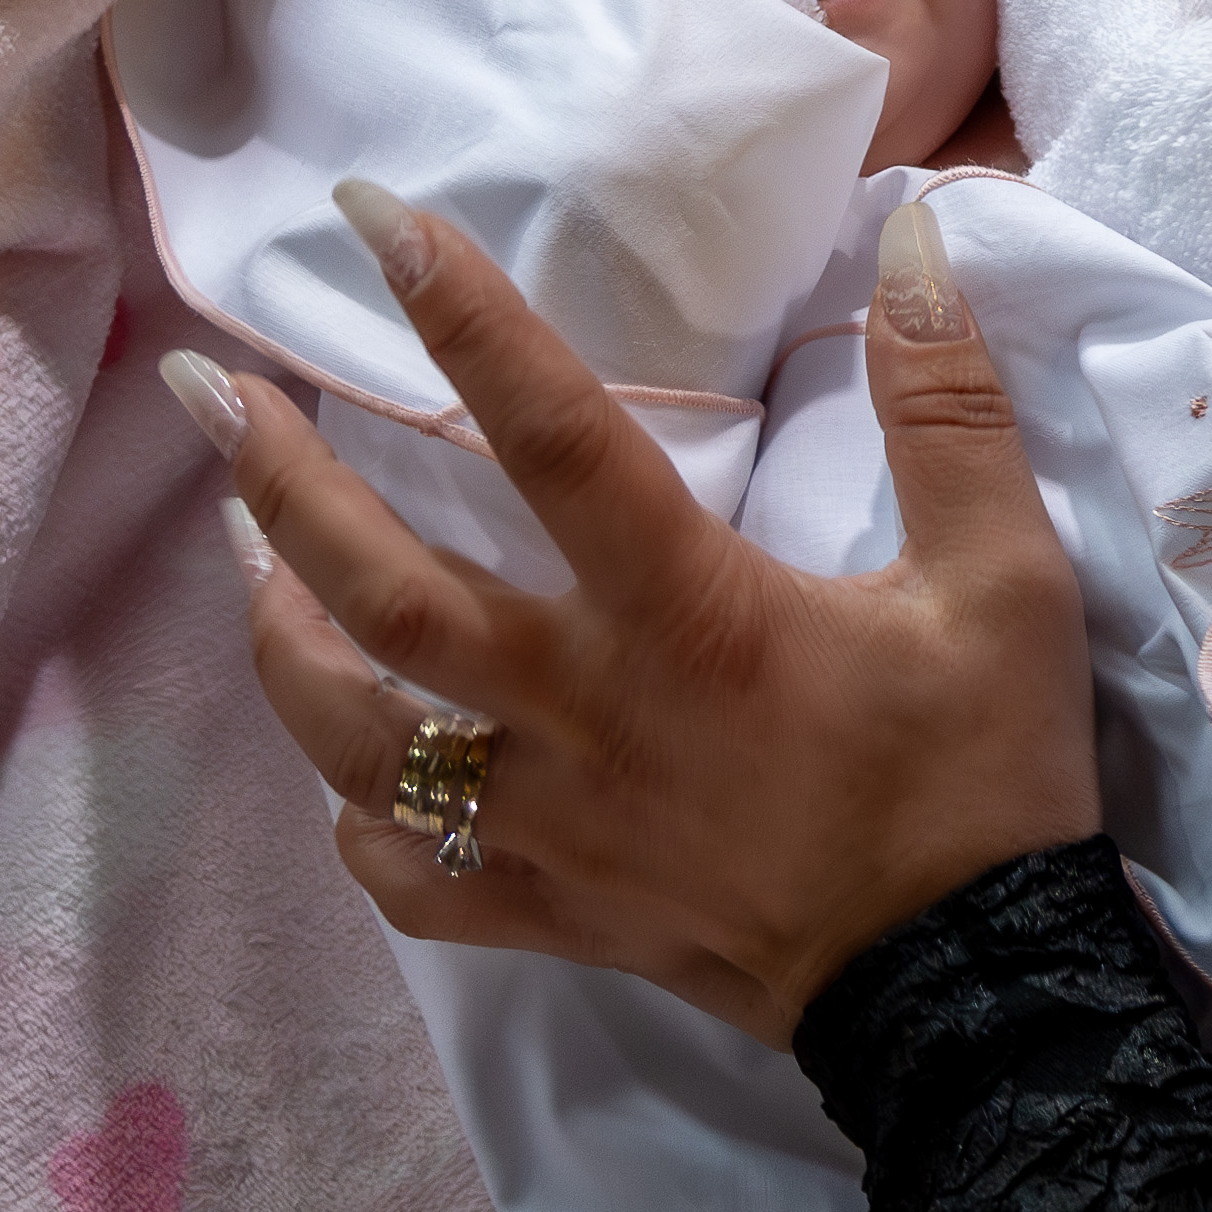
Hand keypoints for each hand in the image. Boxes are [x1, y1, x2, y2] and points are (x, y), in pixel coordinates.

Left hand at [183, 186, 1101, 1045]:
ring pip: (355, 737)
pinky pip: (408, 879)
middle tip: (208, 391)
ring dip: (280, 639)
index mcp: (685, 615)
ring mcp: (552, 825)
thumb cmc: (978, 776)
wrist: (976, 995)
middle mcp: (584, 712)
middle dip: (278, 482)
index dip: (458, 315)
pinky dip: (357, 822)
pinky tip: (347, 774)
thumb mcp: (1003, 581)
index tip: (370, 216)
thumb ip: (951, 413)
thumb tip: (922, 244)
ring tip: (244, 557)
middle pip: (385, 590)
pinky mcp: (556, 915)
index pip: (548, 433)